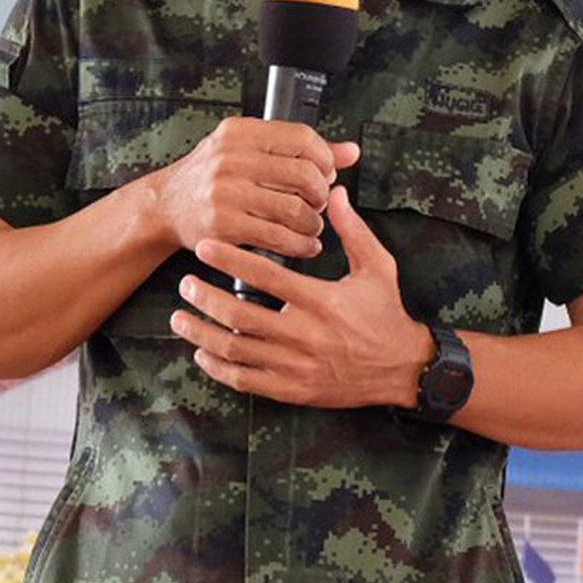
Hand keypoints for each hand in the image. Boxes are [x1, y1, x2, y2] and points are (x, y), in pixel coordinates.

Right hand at [142, 117, 359, 259]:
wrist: (165, 205)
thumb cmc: (213, 177)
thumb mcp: (250, 150)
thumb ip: (301, 150)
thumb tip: (351, 152)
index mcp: (241, 132)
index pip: (303, 138)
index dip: (325, 159)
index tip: (327, 173)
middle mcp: (232, 157)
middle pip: (305, 175)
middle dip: (321, 194)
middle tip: (319, 203)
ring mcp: (226, 192)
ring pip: (296, 209)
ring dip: (314, 223)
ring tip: (311, 226)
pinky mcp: (224, 224)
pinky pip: (278, 236)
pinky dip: (300, 244)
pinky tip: (303, 244)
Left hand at [169, 186, 434, 409]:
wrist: (403, 368)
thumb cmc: (387, 312)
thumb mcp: (378, 266)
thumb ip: (353, 230)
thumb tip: (335, 192)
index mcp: (322, 301)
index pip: (266, 277)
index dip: (231, 259)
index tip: (204, 247)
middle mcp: (305, 335)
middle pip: (240, 316)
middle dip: (206, 298)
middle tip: (186, 284)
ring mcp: (297, 366)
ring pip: (236, 350)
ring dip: (202, 333)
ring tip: (180, 317)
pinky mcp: (293, 390)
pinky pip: (245, 380)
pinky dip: (218, 367)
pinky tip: (202, 353)